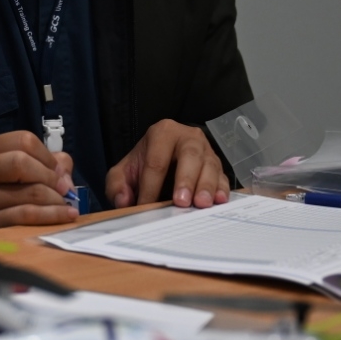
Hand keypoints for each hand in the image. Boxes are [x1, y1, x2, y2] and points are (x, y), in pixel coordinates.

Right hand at [0, 131, 75, 235]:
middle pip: (22, 162)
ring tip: (64, 205)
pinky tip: (64, 216)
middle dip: (50, 176)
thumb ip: (36, 162)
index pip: (22, 140)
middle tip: (63, 189)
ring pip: (29, 192)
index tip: (58, 171)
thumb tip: (65, 173)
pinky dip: (52, 216)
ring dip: (55, 200)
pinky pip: (27, 216)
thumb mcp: (0, 169)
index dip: (47, 156)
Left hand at [104, 119, 228, 208]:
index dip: (150, 185)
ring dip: (206, 186)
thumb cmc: (146, 163)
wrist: (165, 156)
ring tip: (201, 204)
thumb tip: (123, 201)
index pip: (156, 161)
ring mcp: (207, 150)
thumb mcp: (124, 171)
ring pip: (210, 165)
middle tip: (181, 202)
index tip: (146, 206)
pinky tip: (219, 201)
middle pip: (189, 156)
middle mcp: (188, 137)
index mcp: (163, 133)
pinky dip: (222, 189)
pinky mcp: (218, 165)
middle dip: (185, 180)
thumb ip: (116, 185)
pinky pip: (223, 176)